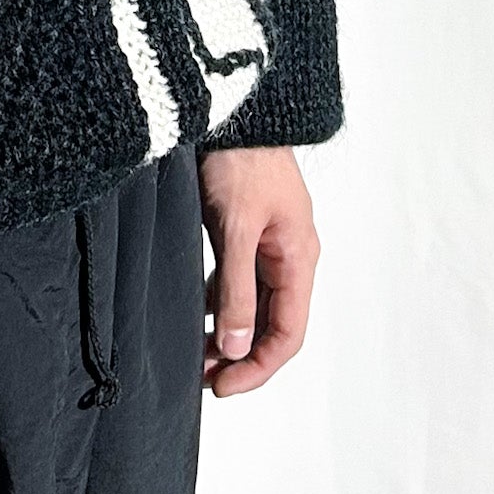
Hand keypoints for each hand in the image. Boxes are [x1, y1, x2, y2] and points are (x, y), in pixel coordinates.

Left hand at [197, 144, 319, 395]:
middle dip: (240, 356)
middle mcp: (290, 253)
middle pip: (273, 323)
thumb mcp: (234, 227)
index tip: (221, 387)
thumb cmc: (239, 157)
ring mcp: (270, 240)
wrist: (230, 105)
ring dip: (228, 331)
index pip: (287, 334)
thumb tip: (235, 348)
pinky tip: (195, 310)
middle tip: (202, 377)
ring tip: (194, 352)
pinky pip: (239, 278)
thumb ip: (236, 289)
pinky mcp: (246, 226)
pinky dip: (220, 301)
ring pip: (254, 303)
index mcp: (299, 257)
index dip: (257, 368)